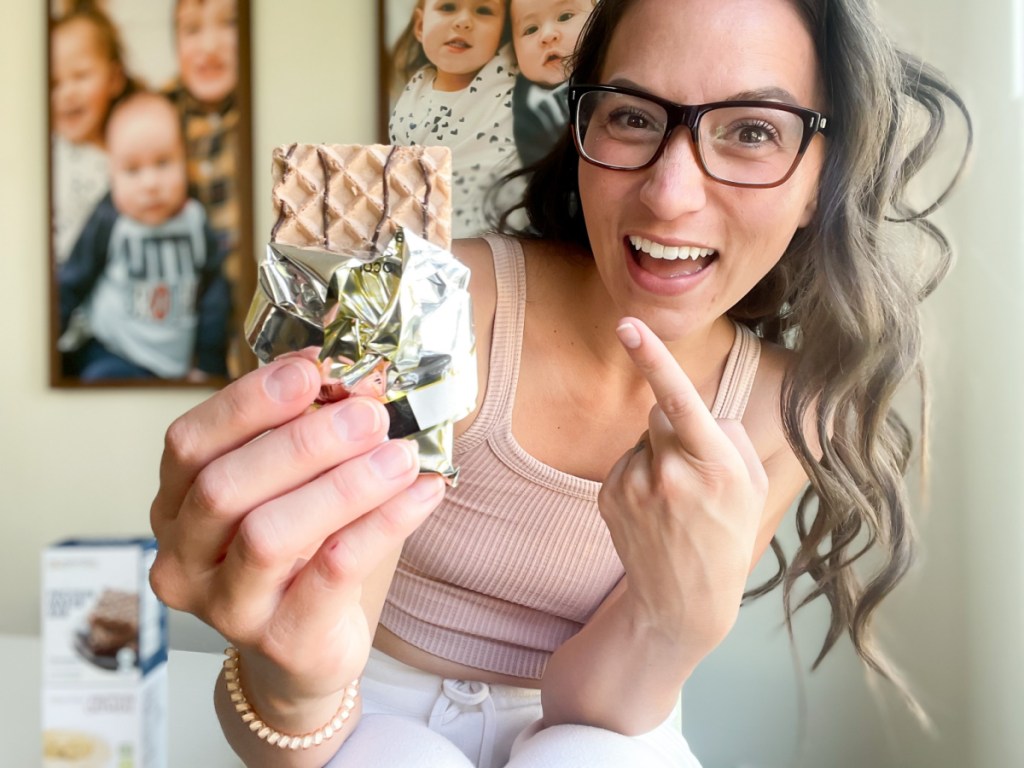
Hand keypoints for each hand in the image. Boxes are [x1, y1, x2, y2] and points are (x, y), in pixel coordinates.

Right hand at [149, 354, 444, 712]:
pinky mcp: (282, 640)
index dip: (248, 401)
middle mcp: (184, 559)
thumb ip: (304, 436)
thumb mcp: (288, 490)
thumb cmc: (296, 555)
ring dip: (344, 484)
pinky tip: (423, 493)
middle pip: (225, 488)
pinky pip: (332, 572)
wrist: (302, 653)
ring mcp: (227, 607)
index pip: (189, 444)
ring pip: (270, 535)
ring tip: (400, 455)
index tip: (310, 369)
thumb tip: (354, 379)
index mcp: (176, 506)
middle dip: (303, 442)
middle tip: (368, 416)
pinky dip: (383, 524)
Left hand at [598, 318, 768, 652]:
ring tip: (674, 500)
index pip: (681, 400)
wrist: (684, 600)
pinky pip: (627, 460)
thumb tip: (692, 410)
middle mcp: (670, 474)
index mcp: (715, 466)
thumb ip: (729, 436)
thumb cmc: (727, 534)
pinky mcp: (609, 495)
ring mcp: (635, 487)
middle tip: (696, 475)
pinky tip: (654, 508)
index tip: (628, 325)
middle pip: (662, 413)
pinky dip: (639, 474)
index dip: (654, 359)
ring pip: (644, 439)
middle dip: (676, 427)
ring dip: (658, 455)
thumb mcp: (754, 485)